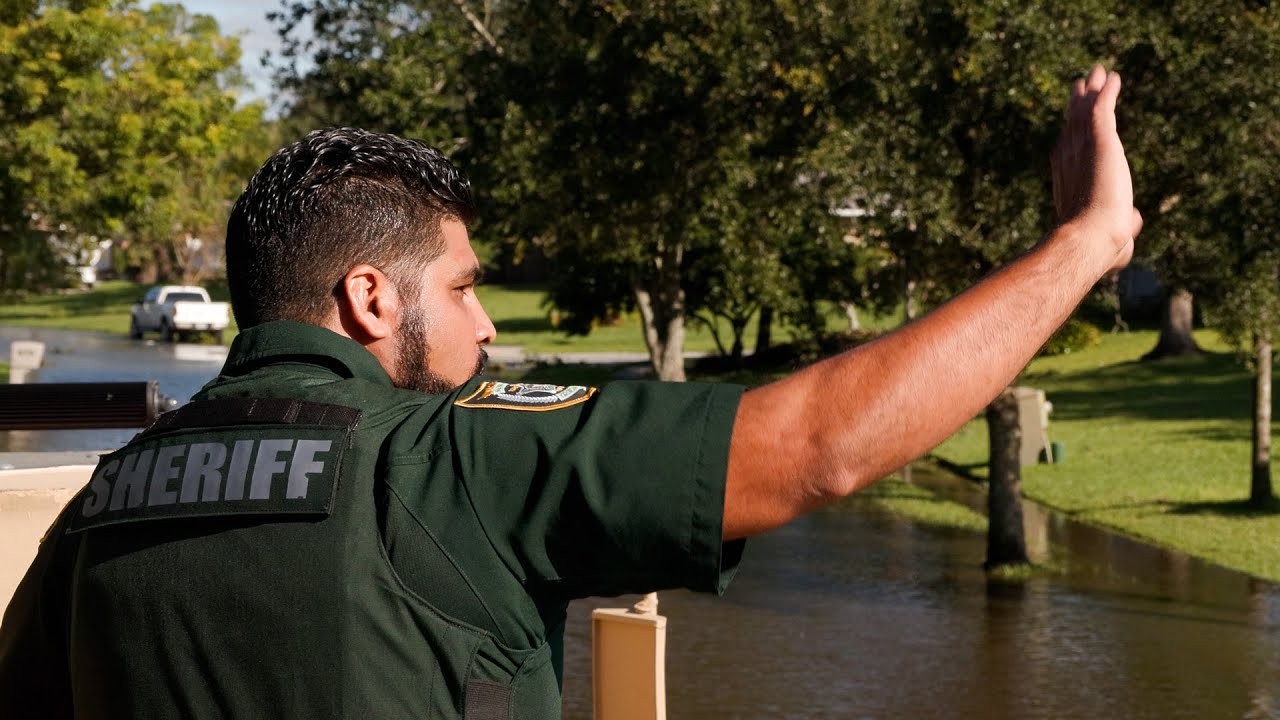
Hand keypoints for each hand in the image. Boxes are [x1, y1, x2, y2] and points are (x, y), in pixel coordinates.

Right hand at [1051, 65, 1142, 274]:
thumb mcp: (1114, 233)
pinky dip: (1108, 92)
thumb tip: (1135, 222)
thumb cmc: (1099, 245)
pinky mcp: (1100, 139)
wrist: (1090, 236)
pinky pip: (1103, 108)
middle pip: (1073, 125)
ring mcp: (1082, 148)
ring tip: (1097, 74)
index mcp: (1069, 180)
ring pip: (1084, 112)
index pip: (1070, 150)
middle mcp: (1070, 160)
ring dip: (1091, 92)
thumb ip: (1123, 223)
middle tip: (1081, 87)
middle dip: (1077, 105)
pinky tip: (1113, 78)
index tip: (1075, 122)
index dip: (1072, 133)